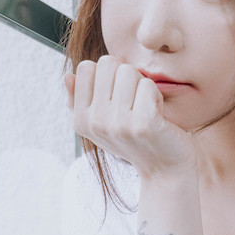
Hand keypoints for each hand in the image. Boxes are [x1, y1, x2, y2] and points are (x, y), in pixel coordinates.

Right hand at [65, 55, 195, 176]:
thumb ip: (81, 100)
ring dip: (143, 86)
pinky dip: (157, 96)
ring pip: (129, 71)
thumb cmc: (137, 141)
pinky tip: (158, 115)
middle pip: (108, 64)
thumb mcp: (103, 123)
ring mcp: (119, 124)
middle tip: (135, 101)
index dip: (107, 74)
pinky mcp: (143, 124)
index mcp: (81, 120)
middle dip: (126, 76)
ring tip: (146, 109)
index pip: (85, 67)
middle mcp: (95, 123)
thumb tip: (67, 76)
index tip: (118, 97)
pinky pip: (148, 85)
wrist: (166, 170)